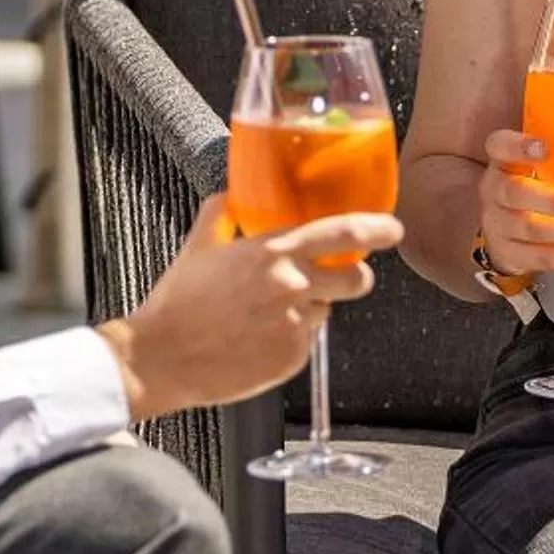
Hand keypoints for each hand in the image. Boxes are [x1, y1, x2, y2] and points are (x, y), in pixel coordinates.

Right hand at [98, 194, 400, 421]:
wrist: (161, 359)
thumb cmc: (177, 304)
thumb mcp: (198, 245)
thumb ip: (221, 212)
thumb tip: (232, 195)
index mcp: (272, 253)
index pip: (342, 233)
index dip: (377, 228)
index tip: (392, 228)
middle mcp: (291, 287)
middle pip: (357, 279)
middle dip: (352, 277)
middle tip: (333, 278)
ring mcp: (294, 326)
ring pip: (327, 310)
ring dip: (312, 308)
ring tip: (269, 312)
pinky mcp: (293, 359)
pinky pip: (308, 340)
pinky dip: (292, 336)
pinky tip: (259, 335)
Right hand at [475, 129, 553, 279]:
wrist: (502, 233)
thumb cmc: (532, 189)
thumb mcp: (539, 169)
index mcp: (503, 163)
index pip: (500, 146)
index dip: (518, 146)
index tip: (545, 148)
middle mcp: (495, 192)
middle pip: (517, 193)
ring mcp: (499, 226)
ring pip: (533, 230)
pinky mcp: (510, 254)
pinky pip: (541, 259)